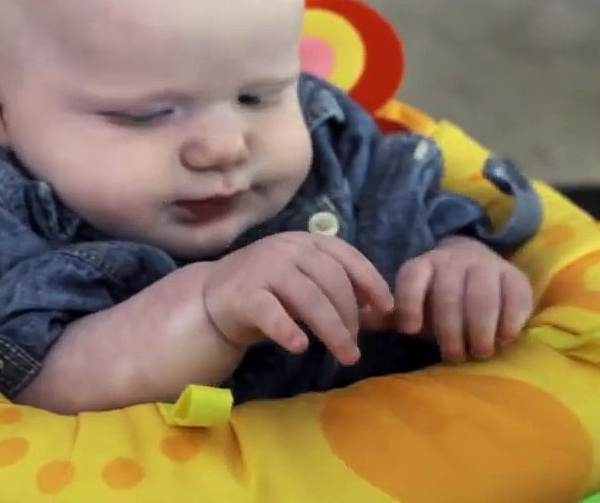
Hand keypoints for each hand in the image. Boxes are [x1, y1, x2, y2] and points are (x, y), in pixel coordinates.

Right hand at [201, 232, 394, 365]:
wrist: (213, 297)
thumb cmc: (269, 291)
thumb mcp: (304, 279)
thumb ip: (334, 286)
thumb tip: (377, 311)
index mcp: (305, 242)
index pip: (346, 256)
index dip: (371, 281)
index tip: (387, 309)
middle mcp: (286, 249)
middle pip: (331, 281)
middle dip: (351, 317)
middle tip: (356, 348)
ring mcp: (263, 269)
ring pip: (308, 298)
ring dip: (333, 330)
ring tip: (346, 356)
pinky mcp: (243, 294)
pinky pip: (271, 313)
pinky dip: (288, 330)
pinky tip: (300, 347)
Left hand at [392, 236, 532, 362]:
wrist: (476, 268)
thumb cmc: (439, 298)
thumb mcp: (414, 304)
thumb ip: (391, 315)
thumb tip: (361, 322)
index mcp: (423, 266)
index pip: (411, 279)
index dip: (409, 304)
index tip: (410, 331)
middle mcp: (452, 261)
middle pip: (448, 295)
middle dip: (450, 331)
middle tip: (454, 356)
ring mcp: (485, 266)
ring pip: (481, 296)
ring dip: (480, 329)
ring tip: (480, 352)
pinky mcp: (514, 275)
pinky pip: (514, 296)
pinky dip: (510, 321)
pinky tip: (504, 338)